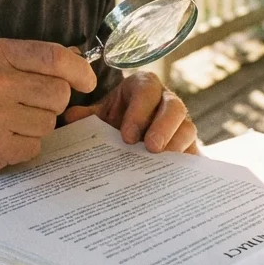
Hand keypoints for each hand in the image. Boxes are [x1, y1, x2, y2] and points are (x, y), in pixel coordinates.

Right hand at [0, 39, 96, 175]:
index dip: (79, 70)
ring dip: (35, 127)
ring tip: (5, 124)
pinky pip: (33, 147)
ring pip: (48, 123)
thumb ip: (21, 60)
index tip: (87, 81)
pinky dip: (22, 147)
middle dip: (52, 104)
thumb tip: (73, 58)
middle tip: (29, 108)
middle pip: (58, 94)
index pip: (53, 56)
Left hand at [61, 71, 196, 153]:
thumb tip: (70, 118)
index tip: (127, 136)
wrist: (132, 138)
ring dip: (176, 144)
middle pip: (174, 107)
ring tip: (161, 163)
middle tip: (150, 148)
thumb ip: (86, 117)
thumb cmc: (116, 120)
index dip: (139, 111)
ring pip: (187, 128)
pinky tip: (172, 177)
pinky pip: (192, 152)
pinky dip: (184, 164)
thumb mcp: (101, 116)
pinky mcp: (188, 145)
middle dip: (163, 127)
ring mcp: (180, 123)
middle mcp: (166, 101)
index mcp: (143, 87)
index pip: (147, 89)